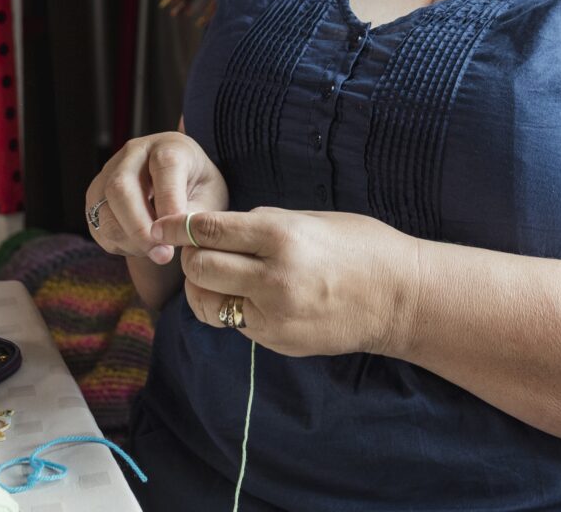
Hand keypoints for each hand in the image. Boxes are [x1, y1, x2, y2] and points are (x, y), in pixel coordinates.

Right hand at [85, 132, 228, 265]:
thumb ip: (193, 215)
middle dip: (140, 228)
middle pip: (121, 187)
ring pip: (104, 211)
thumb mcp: (210, 196)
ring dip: (130, 240)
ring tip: (157, 252)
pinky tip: (143, 246)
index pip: (164, 165)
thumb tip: (172, 236)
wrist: (181, 184)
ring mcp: (108, 174)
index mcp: (169, 146)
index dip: (169, 201)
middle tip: (163, 254)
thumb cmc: (198, 188)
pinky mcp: (95, 198)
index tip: (178, 233)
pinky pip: (99, 227)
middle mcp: (133, 154)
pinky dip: (121, 244)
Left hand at [153, 208, 423, 358]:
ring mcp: (274, 314)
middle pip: (199, 268)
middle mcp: (272, 276)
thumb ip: (265, 224)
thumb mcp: (312, 219)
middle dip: (191, 257)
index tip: (159, 223)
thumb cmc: (363, 245)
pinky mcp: (277, 341)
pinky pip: (236, 323)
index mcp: (281, 235)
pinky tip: (253, 297)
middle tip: (201, 251)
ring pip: (209, 302)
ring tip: (222, 276)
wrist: (401, 297)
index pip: (209, 229)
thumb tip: (224, 228)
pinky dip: (234, 308)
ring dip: (205, 287)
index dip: (178, 225)